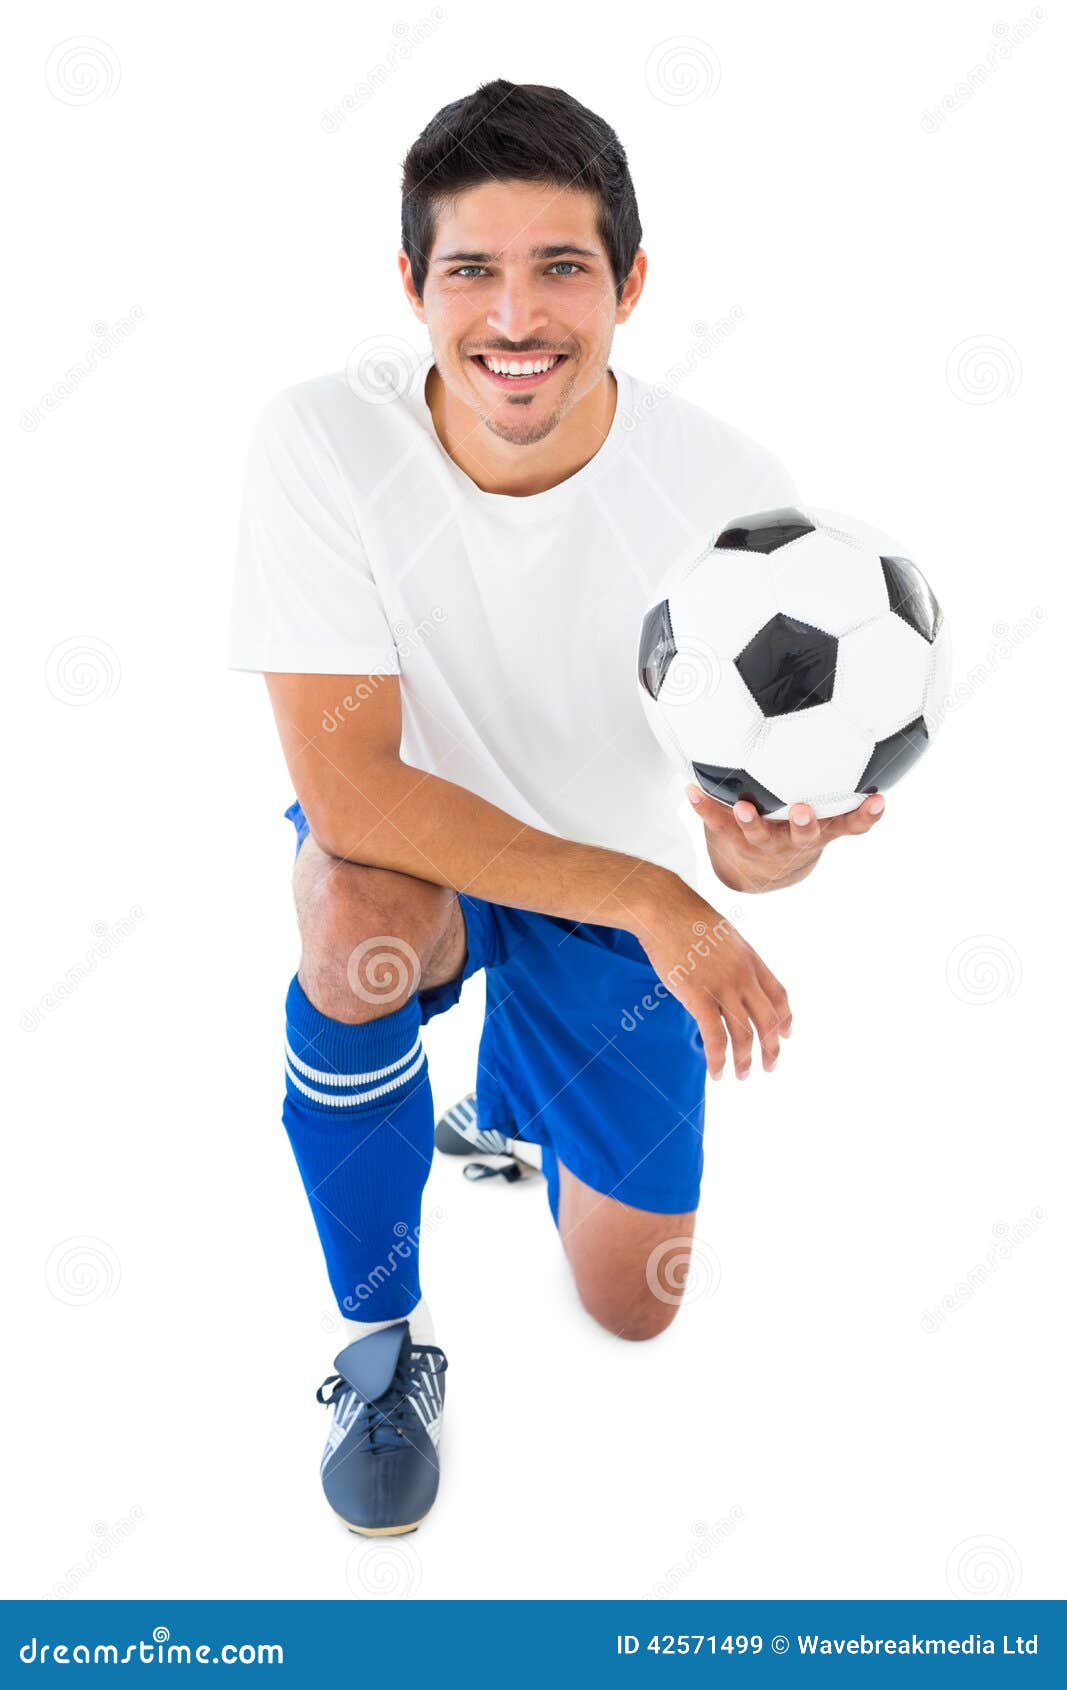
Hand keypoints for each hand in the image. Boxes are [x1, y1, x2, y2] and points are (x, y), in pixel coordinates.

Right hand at [627, 873, 791, 1080]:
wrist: (664, 908)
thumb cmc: (685, 918)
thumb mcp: (722, 935)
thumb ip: (731, 958)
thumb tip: (727, 974)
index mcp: (751, 959)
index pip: (779, 995)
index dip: (785, 1019)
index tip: (786, 1035)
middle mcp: (743, 975)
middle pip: (768, 1020)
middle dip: (772, 1048)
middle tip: (769, 1067)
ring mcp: (723, 987)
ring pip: (744, 1033)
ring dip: (746, 1060)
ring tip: (743, 1076)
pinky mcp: (699, 997)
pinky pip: (715, 1037)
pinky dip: (718, 1059)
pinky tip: (716, 1072)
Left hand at [686, 785, 885, 892]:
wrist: (760, 869)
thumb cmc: (796, 823)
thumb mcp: (823, 810)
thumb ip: (843, 775)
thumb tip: (864, 719)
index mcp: (821, 829)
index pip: (850, 825)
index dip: (865, 816)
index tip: (878, 801)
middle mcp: (795, 840)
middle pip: (804, 836)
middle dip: (806, 824)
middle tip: (803, 810)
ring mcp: (763, 843)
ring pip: (758, 836)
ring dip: (751, 821)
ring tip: (742, 807)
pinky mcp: (734, 840)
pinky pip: (717, 825)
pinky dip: (704, 808)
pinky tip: (690, 790)